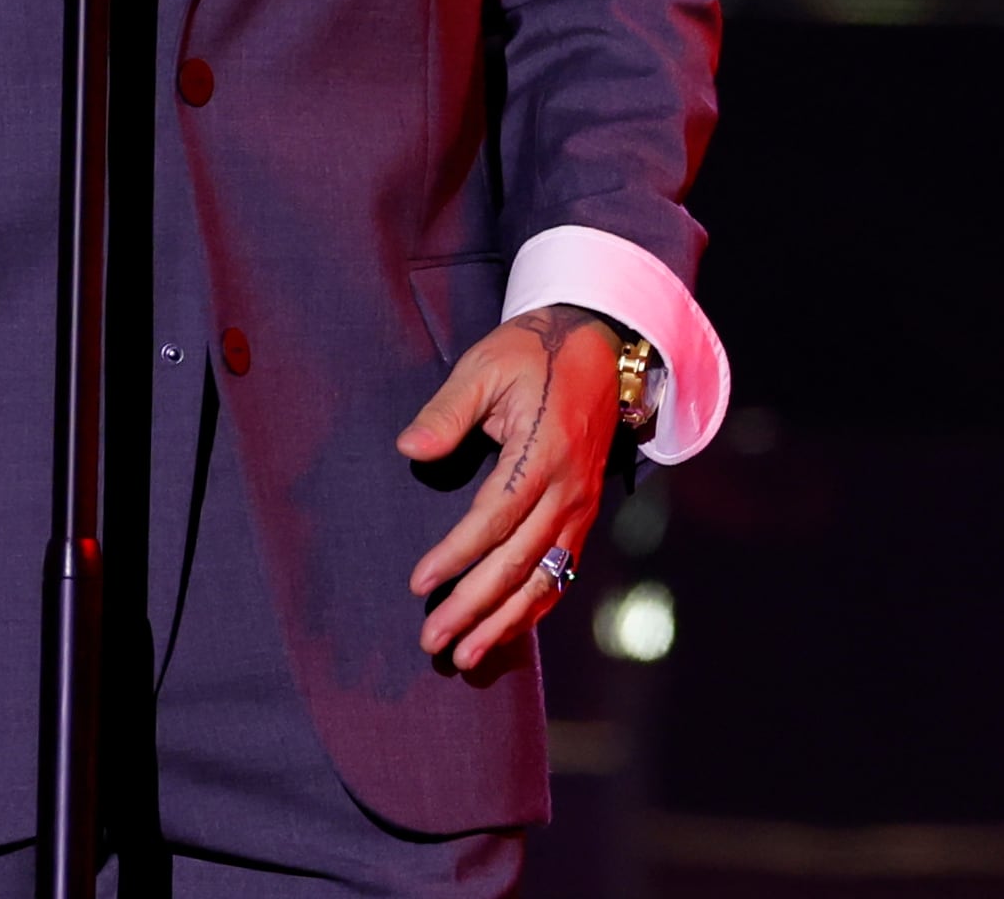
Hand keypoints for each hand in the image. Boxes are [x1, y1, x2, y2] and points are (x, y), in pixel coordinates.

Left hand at [397, 304, 623, 670]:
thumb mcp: (483, 365)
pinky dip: (535, 606)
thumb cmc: (529, 353)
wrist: (594, 349)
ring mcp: (582, 506)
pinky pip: (561, 571)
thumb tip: (409, 450)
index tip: (420, 583)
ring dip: (506, 621)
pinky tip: (506, 631)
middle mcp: (569, 490)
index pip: (495, 518)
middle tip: (434, 639)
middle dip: (476, 606)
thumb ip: (447, 410)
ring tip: (466, 655)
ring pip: (546, 578)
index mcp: (543, 453)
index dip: (458, 554)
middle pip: (520, 561)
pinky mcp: (584, 514)